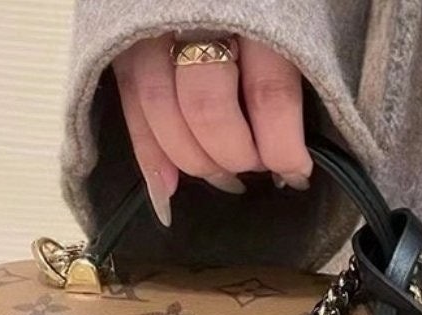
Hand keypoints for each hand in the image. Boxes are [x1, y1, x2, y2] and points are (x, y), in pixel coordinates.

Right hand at [112, 33, 311, 225]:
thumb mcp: (296, 15)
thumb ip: (290, 68)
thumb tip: (292, 153)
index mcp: (254, 5)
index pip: (269, 91)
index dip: (282, 145)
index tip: (296, 172)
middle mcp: (197, 13)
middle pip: (209, 107)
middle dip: (234, 156)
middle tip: (253, 171)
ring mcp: (152, 27)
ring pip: (163, 112)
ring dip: (195, 162)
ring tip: (223, 177)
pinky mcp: (124, 41)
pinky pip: (130, 106)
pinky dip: (148, 154)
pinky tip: (165, 190)